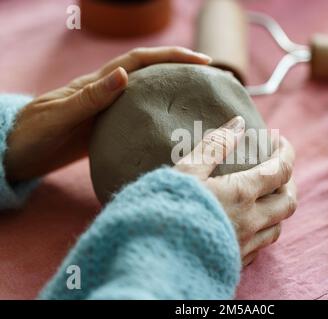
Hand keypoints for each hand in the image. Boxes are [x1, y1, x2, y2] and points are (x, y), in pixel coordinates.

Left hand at [5, 47, 211, 181]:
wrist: (13, 154)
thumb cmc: (31, 136)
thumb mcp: (58, 117)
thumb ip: (90, 98)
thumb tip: (125, 76)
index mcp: (96, 84)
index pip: (140, 62)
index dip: (171, 57)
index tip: (201, 61)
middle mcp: (106, 93)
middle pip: (149, 73)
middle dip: (179, 69)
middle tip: (209, 78)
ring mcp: (107, 110)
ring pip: (145, 94)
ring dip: (170, 91)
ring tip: (196, 100)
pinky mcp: (106, 128)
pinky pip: (137, 116)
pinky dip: (156, 115)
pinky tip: (168, 126)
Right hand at [175, 116, 296, 265]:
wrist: (155, 257)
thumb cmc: (166, 209)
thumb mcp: (187, 170)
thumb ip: (215, 145)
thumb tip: (238, 124)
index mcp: (241, 194)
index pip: (281, 170)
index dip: (286, 153)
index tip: (280, 141)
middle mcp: (250, 221)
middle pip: (288, 202)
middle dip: (290, 183)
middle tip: (279, 169)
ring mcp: (244, 245)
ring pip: (277, 227)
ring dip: (278, 209)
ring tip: (266, 197)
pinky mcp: (235, 263)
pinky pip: (260, 247)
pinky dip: (262, 231)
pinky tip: (248, 225)